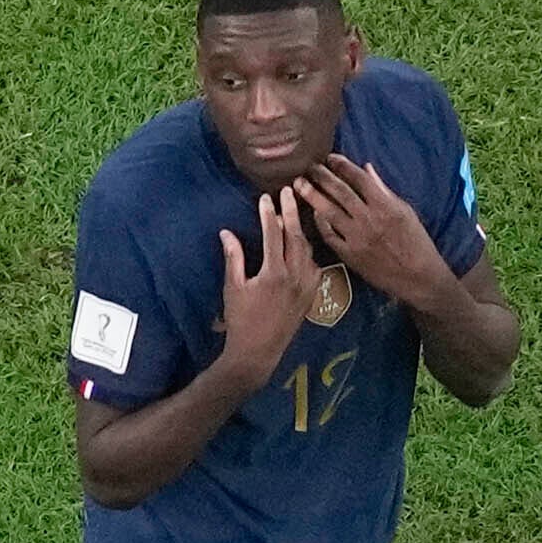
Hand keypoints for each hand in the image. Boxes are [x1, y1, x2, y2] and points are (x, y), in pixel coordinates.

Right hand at [208, 195, 312, 378]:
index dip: (269, 213)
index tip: (267, 197)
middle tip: (290, 191)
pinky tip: (303, 243)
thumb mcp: (232, 286)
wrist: (259, 350)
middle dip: (292, 212)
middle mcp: (295, 275)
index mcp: (274, 272)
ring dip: (302, 229)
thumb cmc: (241, 319)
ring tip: (297, 212)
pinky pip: (314, 264)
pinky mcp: (312, 293)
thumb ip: (233, 257)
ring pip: (308, 248)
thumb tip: (227, 233)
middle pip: (296, 235)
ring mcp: (307, 285)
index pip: (273, 234)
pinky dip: (308, 250)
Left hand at [300, 154, 450, 303]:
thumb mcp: (405, 212)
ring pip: (329, 211)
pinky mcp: (349, 254)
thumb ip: (384, 190)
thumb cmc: (415, 242)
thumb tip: (367, 168)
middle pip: (340, 192)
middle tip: (309, 166)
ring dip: (312, 196)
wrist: (417, 276)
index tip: (330, 157)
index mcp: (385, 206)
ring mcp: (357, 237)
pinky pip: (329, 234)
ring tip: (299, 184)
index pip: (359, 179)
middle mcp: (369, 219)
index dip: (343, 166)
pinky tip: (312, 212)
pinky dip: (320, 222)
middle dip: (322, 176)